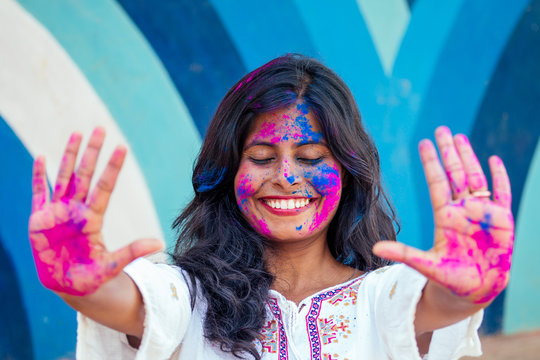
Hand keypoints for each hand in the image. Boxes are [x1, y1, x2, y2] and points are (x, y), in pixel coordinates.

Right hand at [29, 127, 162, 295]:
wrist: (66, 285)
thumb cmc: (89, 276)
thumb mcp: (111, 266)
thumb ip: (132, 252)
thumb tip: (160, 243)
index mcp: (93, 219)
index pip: (104, 187)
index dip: (112, 168)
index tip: (122, 147)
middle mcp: (76, 210)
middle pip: (84, 175)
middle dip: (92, 152)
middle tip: (101, 129)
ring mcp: (58, 212)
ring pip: (64, 177)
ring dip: (68, 156)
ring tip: (77, 134)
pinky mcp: (39, 220)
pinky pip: (39, 193)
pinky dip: (39, 177)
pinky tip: (41, 158)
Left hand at [373, 126, 513, 303]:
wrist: (474, 290)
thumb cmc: (448, 278)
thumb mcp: (425, 264)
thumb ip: (403, 254)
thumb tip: (375, 248)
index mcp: (444, 216)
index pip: (437, 182)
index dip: (431, 162)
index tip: (422, 142)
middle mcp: (462, 210)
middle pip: (455, 174)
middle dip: (448, 152)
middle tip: (441, 129)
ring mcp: (483, 213)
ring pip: (476, 179)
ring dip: (469, 158)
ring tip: (460, 137)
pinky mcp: (502, 221)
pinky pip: (502, 194)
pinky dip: (500, 177)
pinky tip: (494, 160)